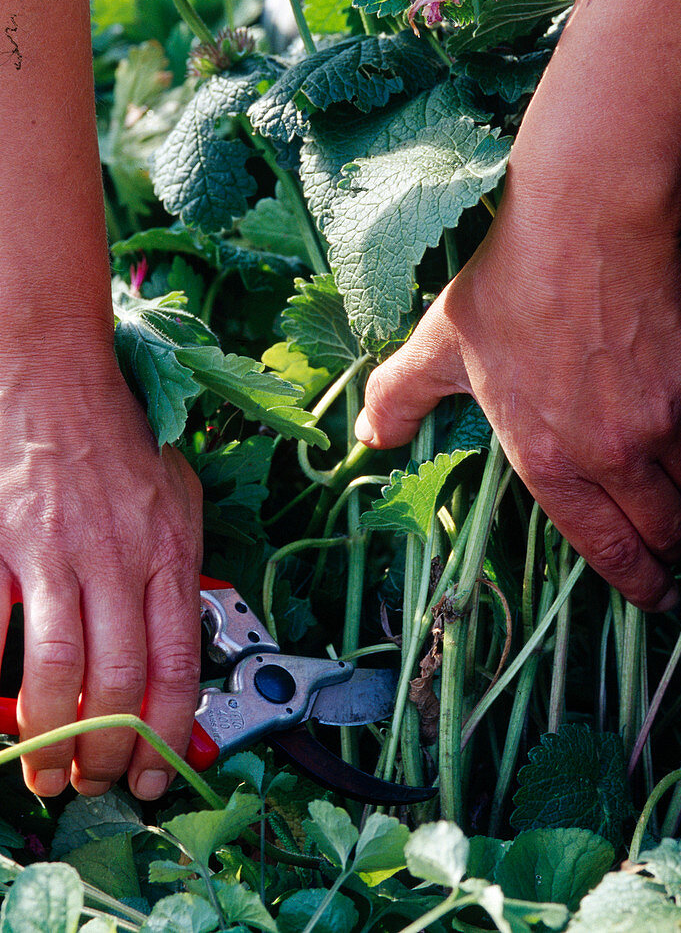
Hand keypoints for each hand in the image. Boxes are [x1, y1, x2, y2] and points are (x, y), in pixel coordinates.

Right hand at [0, 346, 202, 799]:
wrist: (56, 379)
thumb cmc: (118, 439)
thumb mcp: (179, 498)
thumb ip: (183, 568)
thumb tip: (183, 641)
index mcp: (168, 552)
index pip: (177, 665)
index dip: (165, 734)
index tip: (153, 775)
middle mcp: (117, 558)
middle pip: (117, 683)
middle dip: (105, 752)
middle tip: (93, 780)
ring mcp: (55, 555)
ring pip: (55, 674)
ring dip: (49, 738)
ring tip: (45, 769)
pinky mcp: (1, 548)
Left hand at [355, 163, 680, 610]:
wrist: (581, 224)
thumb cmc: (505, 286)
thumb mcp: (436, 347)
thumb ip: (398, 398)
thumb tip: (363, 438)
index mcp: (547, 459)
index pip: (603, 546)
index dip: (635, 582)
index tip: (656, 598)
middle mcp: (611, 454)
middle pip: (664, 528)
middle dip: (668, 547)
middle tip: (671, 546)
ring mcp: (664, 418)